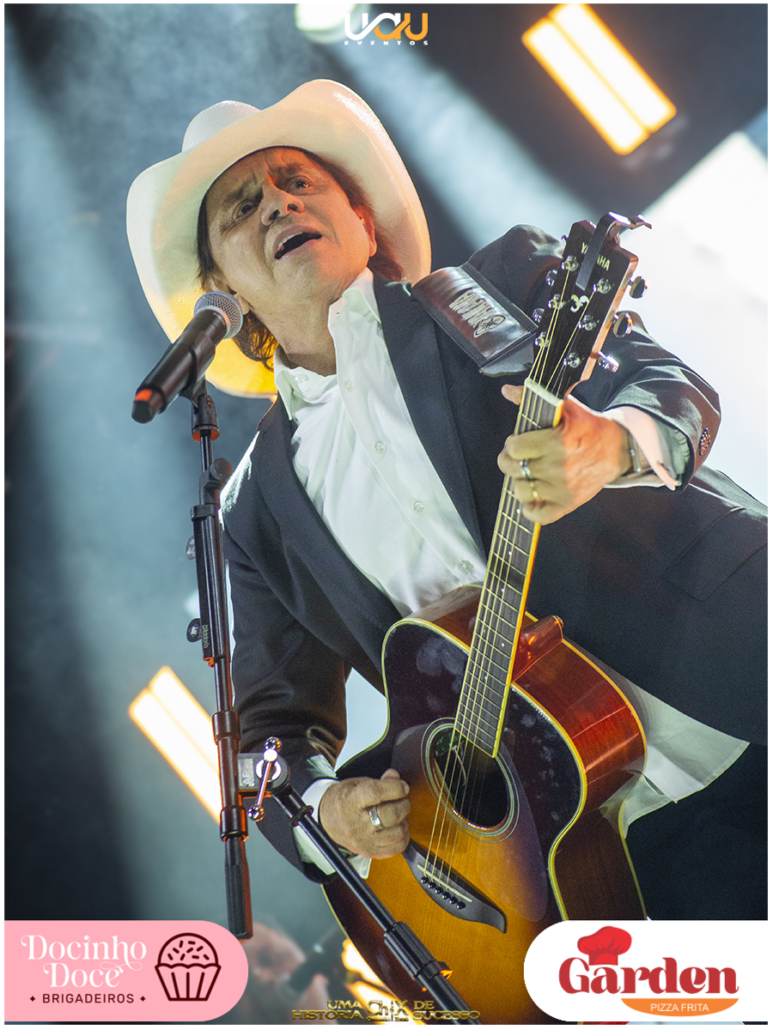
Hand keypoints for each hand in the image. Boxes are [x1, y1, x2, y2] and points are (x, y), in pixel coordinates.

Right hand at [318, 768, 409, 859]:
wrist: (326, 821)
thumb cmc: (342, 800)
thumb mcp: (356, 784)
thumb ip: (378, 781)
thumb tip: (395, 777)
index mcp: (350, 802)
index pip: (376, 793)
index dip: (395, 788)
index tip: (403, 786)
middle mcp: (357, 824)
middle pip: (390, 814)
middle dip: (403, 804)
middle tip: (402, 799)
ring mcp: (364, 841)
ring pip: (397, 832)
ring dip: (404, 820)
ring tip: (398, 813)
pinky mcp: (370, 852)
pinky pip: (397, 847)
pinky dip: (403, 836)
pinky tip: (397, 827)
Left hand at [497, 384, 627, 523]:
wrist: (618, 450)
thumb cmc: (588, 426)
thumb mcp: (565, 407)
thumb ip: (532, 398)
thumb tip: (507, 390)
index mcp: (556, 442)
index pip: (515, 448)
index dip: (512, 444)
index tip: (518, 442)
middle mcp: (558, 467)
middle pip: (513, 469)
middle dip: (510, 461)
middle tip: (517, 458)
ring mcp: (563, 489)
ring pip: (521, 491)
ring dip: (520, 482)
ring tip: (528, 474)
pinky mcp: (568, 504)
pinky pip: (538, 515)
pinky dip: (531, 509)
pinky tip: (534, 496)